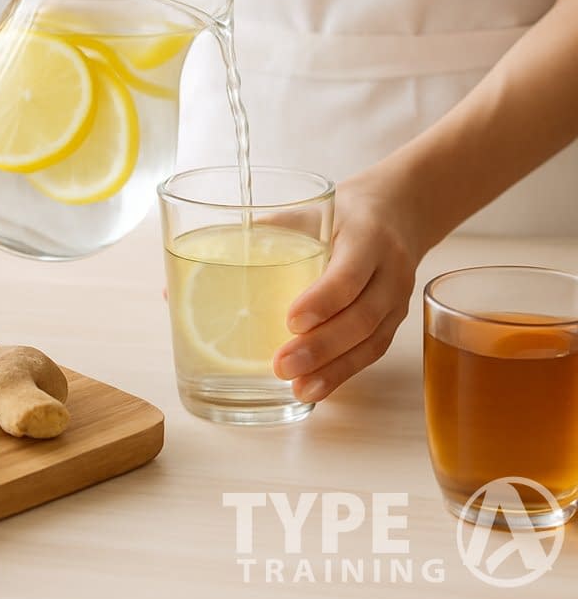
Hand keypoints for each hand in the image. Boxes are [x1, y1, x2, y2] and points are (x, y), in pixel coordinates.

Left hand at [272, 172, 423, 402]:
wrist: (398, 210)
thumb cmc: (341, 211)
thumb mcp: (308, 210)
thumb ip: (265, 233)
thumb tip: (200, 261)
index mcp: (366, 235)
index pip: (349, 273)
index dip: (323, 300)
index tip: (290, 321)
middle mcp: (389, 270)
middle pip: (362, 316)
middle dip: (322, 346)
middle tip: (281, 365)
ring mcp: (396, 298)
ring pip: (371, 341)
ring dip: (334, 370)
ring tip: (298, 388)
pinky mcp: (394, 320)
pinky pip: (372, 351)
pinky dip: (344, 373)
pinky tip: (316, 388)